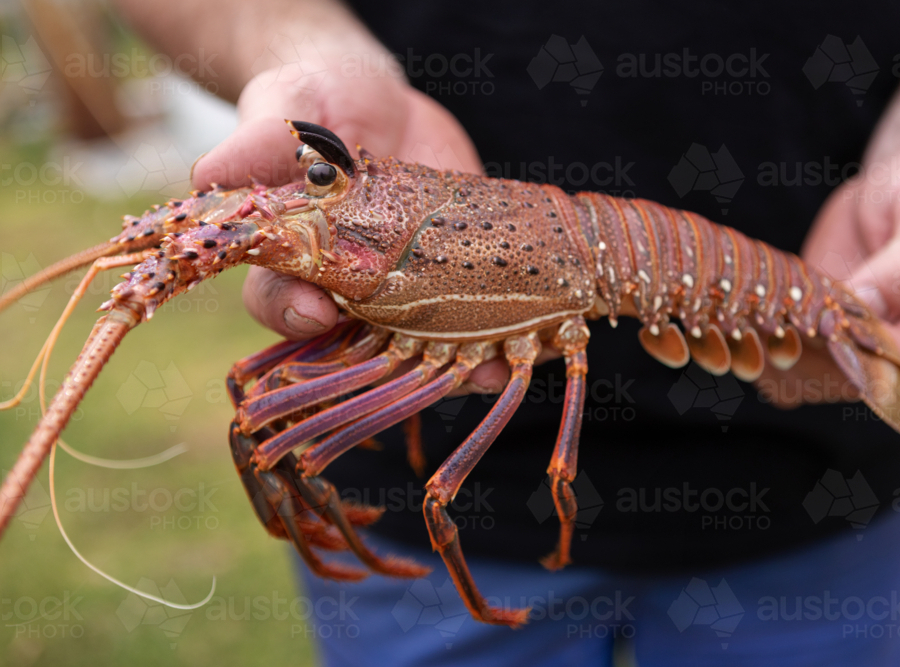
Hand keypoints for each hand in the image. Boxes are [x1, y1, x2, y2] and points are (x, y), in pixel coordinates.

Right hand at [190, 60, 535, 391]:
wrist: (382, 105)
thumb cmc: (317, 104)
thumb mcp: (289, 108)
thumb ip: (259, 139)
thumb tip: (208, 172)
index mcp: (291, 255)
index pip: (278, 297)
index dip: (291, 312)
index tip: (314, 311)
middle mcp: (342, 286)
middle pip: (351, 345)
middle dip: (384, 360)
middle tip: (419, 358)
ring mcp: (400, 291)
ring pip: (414, 349)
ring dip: (447, 365)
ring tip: (486, 364)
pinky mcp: (450, 283)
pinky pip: (466, 328)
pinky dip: (491, 345)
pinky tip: (515, 351)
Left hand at [757, 146, 899, 406]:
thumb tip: (870, 306)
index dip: (859, 348)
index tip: (820, 318)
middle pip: (851, 380)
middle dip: (806, 356)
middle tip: (766, 319)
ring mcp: (861, 349)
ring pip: (811, 378)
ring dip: (774, 353)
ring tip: (745, 319)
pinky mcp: (821, 338)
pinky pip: (788, 360)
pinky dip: (758, 346)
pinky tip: (737, 319)